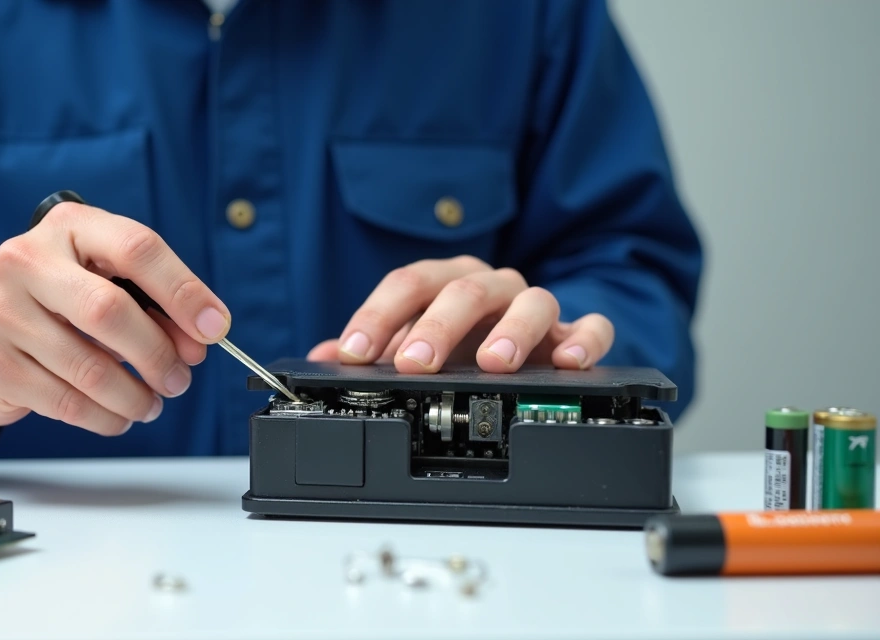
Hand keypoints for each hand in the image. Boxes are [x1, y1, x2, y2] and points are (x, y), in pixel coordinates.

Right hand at [0, 200, 230, 433]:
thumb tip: (200, 339)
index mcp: (68, 226)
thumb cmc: (58, 299)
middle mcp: (26, 261)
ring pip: (90, 368)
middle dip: (157, 354)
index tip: (214, 328)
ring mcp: (0, 313)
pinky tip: (119, 415)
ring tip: (151, 402)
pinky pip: (66, 403)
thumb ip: (155, 303)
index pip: (137, 249)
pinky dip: (106, 417)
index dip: (184, 291)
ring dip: (135, 396)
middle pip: (110, 312)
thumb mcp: (105, 280)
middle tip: (179, 378)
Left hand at [306, 256, 612, 372]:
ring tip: (493, 362)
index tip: (356, 352)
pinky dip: (584, 340)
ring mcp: (533, 307)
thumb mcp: (410, 343)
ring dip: (511, 331)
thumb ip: (372, 350)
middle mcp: (490, 286)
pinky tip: (568, 361)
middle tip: (415, 363)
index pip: (407, 284)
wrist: (523, 340)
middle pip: (463, 290)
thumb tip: (321, 359)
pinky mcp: (574, 333)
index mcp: (444, 281)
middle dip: (436, 327)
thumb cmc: (461, 339)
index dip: (378, 316)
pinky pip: (592, 326)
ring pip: (531, 300)